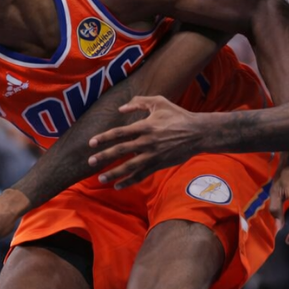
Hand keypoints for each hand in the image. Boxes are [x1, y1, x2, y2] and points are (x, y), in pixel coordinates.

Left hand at [88, 96, 205, 188]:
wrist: (198, 133)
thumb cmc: (178, 115)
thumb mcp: (159, 102)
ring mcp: (153, 155)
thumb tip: (122, 108)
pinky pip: (141, 175)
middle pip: (120, 151)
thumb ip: (139, 102)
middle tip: (90, 161)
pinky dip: (129, 182)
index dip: (104, 138)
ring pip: (129, 167)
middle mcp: (147, 142)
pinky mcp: (159, 165)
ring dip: (113, 173)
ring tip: (101, 179)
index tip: (91, 143)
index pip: (119, 133)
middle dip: (104, 156)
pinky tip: (118, 186)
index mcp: (145, 126)